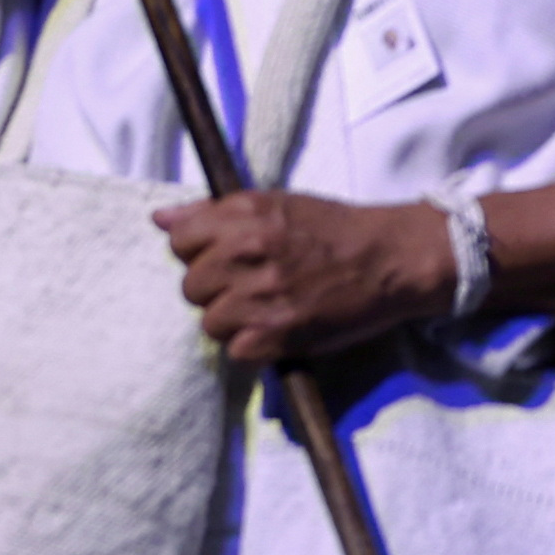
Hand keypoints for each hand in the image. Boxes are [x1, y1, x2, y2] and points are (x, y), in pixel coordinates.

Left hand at [156, 189, 456, 367]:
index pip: (179, 241)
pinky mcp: (280, 333)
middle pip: (190, 286)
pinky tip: (275, 330)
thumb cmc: (333, 230)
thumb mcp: (275, 203)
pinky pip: (236, 351)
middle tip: (249, 286)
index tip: (221, 257)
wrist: (393, 258)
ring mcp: (263, 296)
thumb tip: (161, 218)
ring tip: (264, 309)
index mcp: (244, 217)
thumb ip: (215, 212)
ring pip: (210, 322)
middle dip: (215, 289)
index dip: (197, 252)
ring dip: (233, 321)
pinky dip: (253, 347)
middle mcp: (249, 253)